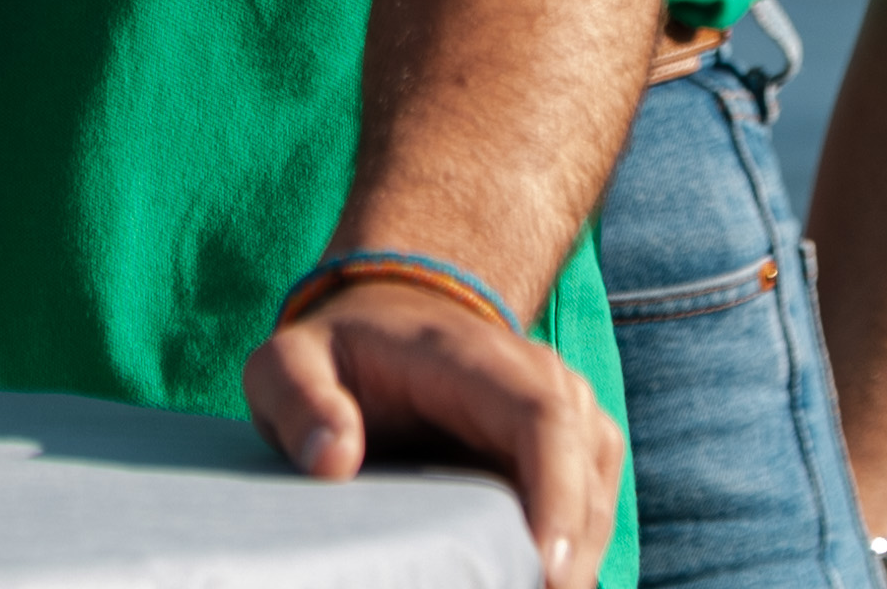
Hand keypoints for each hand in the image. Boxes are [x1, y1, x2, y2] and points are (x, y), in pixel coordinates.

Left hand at [247, 277, 619, 588]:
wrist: (393, 323)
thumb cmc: (339, 357)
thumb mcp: (289, 364)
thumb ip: (299, 400)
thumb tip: (334, 459)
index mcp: (473, 357)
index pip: (541, 417)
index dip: (556, 495)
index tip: (545, 568)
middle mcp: (540, 378)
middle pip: (584, 471)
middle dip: (571, 553)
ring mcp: (569, 415)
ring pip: (597, 501)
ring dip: (574, 562)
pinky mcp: (576, 453)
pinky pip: (591, 514)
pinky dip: (571, 558)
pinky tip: (526, 584)